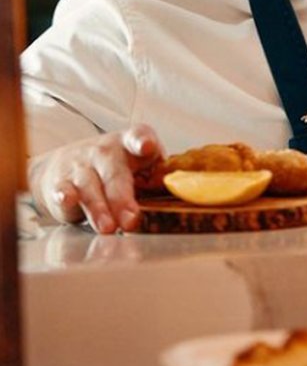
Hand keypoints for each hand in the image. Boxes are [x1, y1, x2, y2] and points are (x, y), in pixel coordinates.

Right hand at [28, 124, 164, 233]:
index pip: (138, 137)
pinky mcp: (61, 182)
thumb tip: (185, 196)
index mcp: (131, 143)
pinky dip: (64, 196)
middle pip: (116, 174)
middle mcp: (106, 151)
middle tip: (132, 220)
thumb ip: (157, 180)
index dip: (143, 141)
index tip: (146, 147)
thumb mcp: (138, 166)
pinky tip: (67, 201)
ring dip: (99, 208)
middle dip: (123, 199)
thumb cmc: (117, 169)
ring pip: (91, 186)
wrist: (67, 165)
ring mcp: (82, 165)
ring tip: (108, 228)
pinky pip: (63, 189)